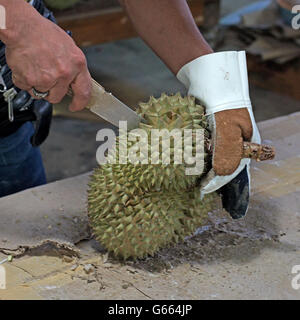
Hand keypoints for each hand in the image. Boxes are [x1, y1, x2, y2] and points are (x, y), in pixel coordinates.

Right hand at [4, 1, 90, 110]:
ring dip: (37, 85)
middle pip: (57, 97)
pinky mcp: (30, 80)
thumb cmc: (44, 33)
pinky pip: (26, 87)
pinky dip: (24, 80)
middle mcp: (64, 74)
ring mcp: (46, 78)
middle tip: (46, 77)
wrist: (23, 27)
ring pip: (41, 94)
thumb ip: (74, 67)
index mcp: (77, 65)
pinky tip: (27, 67)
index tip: (75, 106)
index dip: (79, 103)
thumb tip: (74, 81)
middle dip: (51, 91)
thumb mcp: (70, 48)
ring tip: (35, 68)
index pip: (84, 92)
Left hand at [177, 51, 260, 194]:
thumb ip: (227, 153)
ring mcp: (224, 135)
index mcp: (245, 143)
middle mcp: (236, 142)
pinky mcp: (212, 130)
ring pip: (214, 157)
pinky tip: (189, 161)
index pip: (232, 170)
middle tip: (198, 189)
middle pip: (224, 166)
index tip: (202, 190)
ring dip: (204, 168)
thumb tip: (221, 175)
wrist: (210, 78)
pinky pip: (205, 147)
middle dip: (212, 178)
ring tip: (193, 179)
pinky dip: (198, 156)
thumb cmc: (223, 103)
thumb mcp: (227, 128)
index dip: (217, 182)